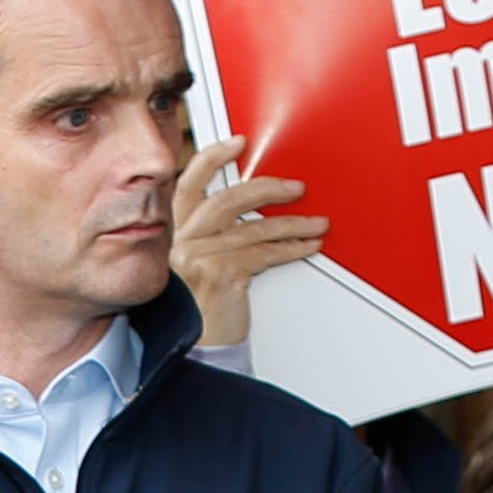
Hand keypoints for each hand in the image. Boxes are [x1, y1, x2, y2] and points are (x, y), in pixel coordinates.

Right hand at [171, 131, 323, 345]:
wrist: (197, 349)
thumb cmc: (202, 308)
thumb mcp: (199, 265)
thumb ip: (214, 235)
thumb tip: (249, 208)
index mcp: (177, 232)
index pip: (190, 184)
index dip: (212, 158)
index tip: (237, 143)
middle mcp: (183, 241)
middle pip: (227, 199)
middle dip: (267, 188)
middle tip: (296, 187)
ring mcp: (199, 258)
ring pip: (253, 227)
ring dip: (292, 223)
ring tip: (316, 222)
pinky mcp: (220, 276)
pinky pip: (263, 253)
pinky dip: (292, 247)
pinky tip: (307, 244)